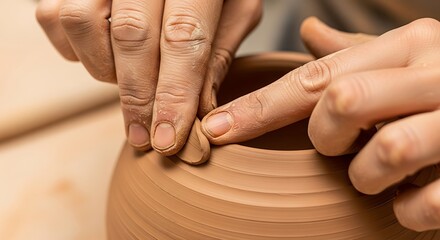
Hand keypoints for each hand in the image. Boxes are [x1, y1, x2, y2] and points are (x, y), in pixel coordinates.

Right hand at [36, 0, 261, 154]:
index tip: (168, 139)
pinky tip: (105, 55)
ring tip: (130, 78)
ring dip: (104, 68)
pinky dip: (77, 49)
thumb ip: (220, 52)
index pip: (182, 37)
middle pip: (131, 35)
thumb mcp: (235, 9)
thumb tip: (201, 108)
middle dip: (138, 97)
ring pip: (83, 23)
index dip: (174, 94)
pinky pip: (55, 18)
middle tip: (145, 136)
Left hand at [201, 17, 439, 230]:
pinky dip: (405, 212)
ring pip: (384, 152)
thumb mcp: (405, 58)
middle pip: (342, 102)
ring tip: (376, 174)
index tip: (214, 131)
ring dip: (365, 177)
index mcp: (408, 46)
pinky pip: (422, 204)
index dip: (257, 109)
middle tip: (339, 147)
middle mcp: (434, 73)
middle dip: (327, 138)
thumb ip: (355, 52)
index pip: (313, 78)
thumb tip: (308, 29)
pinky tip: (412, 199)